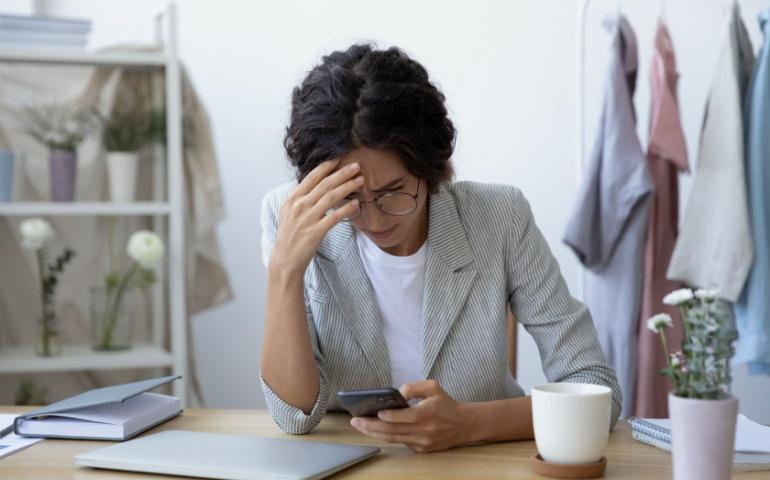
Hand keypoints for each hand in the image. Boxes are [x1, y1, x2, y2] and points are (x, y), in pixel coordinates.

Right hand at [270, 159, 363, 276]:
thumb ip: (300, 199)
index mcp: (292, 199)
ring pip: (331, 197)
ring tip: (360, 181)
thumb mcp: (288, 213)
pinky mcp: (315, 232)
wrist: (285, 260)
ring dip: (348, 186)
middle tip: (356, 166)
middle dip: (342, 173)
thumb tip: (314, 187)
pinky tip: (356, 204)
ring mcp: (307, 218)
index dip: (327, 166)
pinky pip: (335, 217)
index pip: (311, 177)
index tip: (339, 159)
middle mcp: (299, 206)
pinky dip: (346, 208)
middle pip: (325, 184)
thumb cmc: (289, 237)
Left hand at [349, 380, 472, 452]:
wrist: (464, 424)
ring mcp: (423, 442)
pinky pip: (401, 442)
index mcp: (428, 413)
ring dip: (374, 433)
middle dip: (372, 426)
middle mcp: (425, 430)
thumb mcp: (432, 386)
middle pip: (393, 430)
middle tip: (355, 420)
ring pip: (394, 439)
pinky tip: (375, 430)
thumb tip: (396, 394)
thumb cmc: (445, 403)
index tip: (375, 412)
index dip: (389, 416)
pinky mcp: (422, 449)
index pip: (405, 417)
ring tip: (359, 426)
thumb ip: (413, 387)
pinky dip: (386, 437)